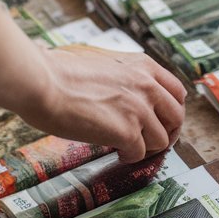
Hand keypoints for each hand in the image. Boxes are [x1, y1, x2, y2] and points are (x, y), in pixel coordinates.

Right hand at [20, 44, 187, 162]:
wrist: (41, 82)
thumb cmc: (58, 70)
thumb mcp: (102, 60)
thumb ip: (121, 74)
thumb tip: (120, 88)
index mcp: (143, 66)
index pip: (177, 91)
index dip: (171, 109)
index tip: (163, 119)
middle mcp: (147, 86)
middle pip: (176, 117)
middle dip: (166, 132)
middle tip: (151, 140)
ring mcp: (139, 110)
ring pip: (161, 140)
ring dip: (146, 147)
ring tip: (129, 148)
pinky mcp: (127, 133)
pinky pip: (140, 154)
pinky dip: (129, 157)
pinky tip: (117, 154)